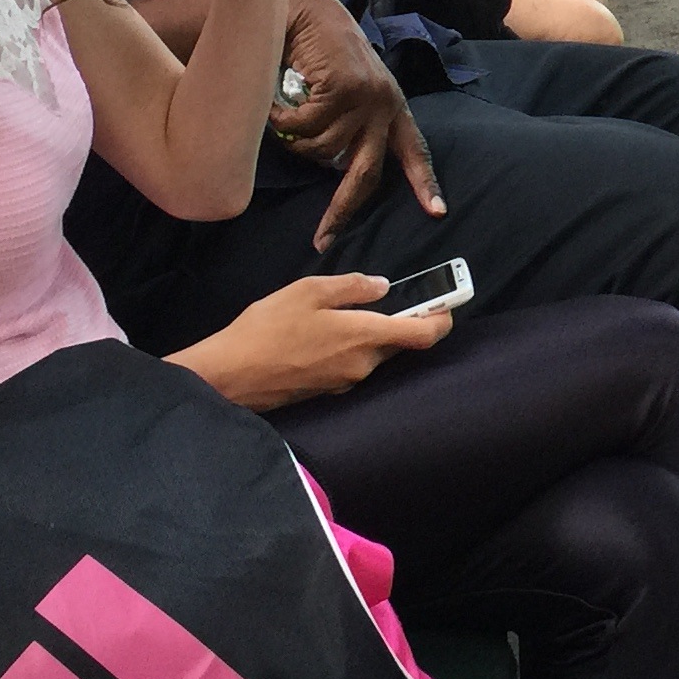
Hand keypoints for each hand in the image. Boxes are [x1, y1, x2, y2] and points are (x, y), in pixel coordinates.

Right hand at [171, 272, 451, 411]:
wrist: (229, 377)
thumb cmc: (266, 329)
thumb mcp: (308, 291)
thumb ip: (351, 287)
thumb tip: (382, 287)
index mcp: (364, 336)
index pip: (424, 334)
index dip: (442, 318)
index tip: (448, 301)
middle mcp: (363, 365)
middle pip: (399, 343)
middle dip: (401, 321)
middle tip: (388, 297)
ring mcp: (346, 382)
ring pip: (375, 354)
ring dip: (371, 334)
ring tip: (342, 312)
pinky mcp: (328, 391)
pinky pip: (353, 365)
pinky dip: (350, 348)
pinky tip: (322, 335)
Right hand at [267, 0, 445, 235]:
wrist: (307, 9)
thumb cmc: (319, 52)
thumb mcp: (345, 89)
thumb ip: (351, 124)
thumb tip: (336, 168)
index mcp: (392, 106)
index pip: (414, 150)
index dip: (424, 183)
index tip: (436, 212)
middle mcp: (385, 104)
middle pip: (366, 173)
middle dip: (342, 210)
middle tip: (323, 238)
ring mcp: (366, 97)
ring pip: (323, 151)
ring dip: (296, 141)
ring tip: (284, 114)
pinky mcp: (344, 89)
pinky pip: (304, 128)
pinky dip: (282, 121)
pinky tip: (276, 103)